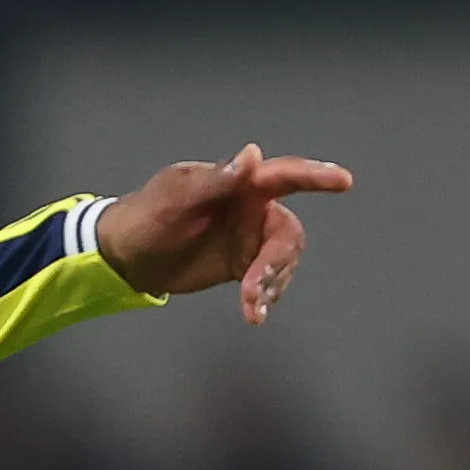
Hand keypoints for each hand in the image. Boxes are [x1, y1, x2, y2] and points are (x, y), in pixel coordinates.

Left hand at [93, 144, 354, 324]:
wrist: (125, 255)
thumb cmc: (146, 216)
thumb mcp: (175, 197)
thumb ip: (216, 181)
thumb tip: (252, 156)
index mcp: (240, 184)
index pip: (285, 175)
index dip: (316, 176)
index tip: (344, 181)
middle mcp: (251, 208)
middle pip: (288, 233)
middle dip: (278, 262)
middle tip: (255, 287)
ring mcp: (248, 238)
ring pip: (282, 260)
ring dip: (273, 284)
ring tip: (252, 306)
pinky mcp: (241, 265)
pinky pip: (267, 280)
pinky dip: (265, 297)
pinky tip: (254, 313)